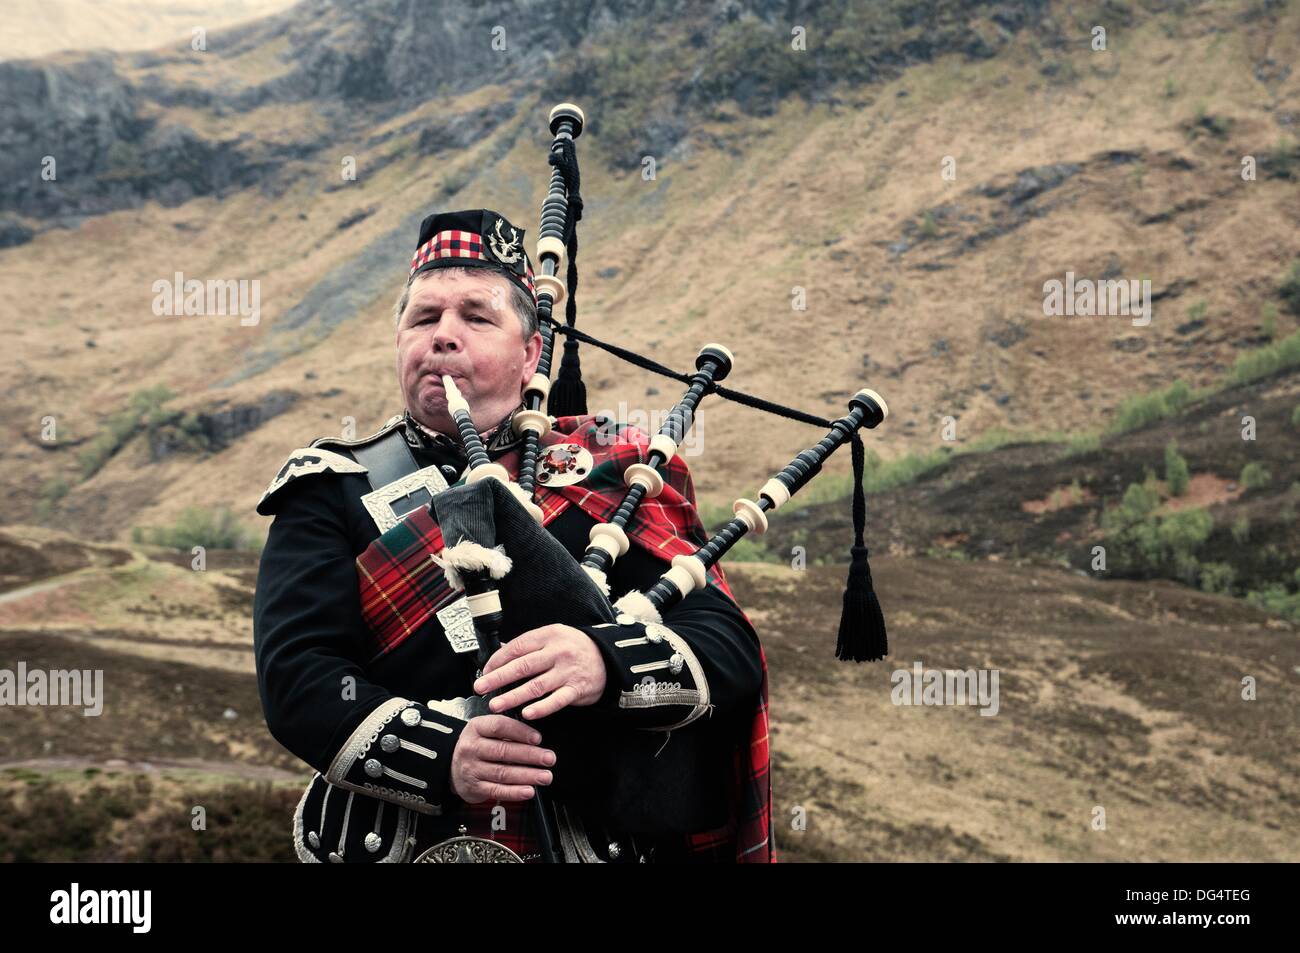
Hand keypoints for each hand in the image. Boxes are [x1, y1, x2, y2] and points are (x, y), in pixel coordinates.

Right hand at [450, 714, 555, 803]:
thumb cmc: (476, 746)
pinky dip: (515, 792)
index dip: (520, 732)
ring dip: (527, 775)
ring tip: (544, 776)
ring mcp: (472, 769)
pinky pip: (497, 790)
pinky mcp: (475, 787)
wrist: (450, 766)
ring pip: (502, 772)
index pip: (499, 727)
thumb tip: (535, 738)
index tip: (538, 738)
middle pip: (503, 751)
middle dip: (530, 755)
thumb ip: (507, 731)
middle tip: (549, 758)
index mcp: (476, 728)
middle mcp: (472, 748)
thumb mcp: (485, 730)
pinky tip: (528, 791)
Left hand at [473, 623, 607, 719]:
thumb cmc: (576, 648)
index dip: (497, 660)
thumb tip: (501, 652)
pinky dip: (541, 708)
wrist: (609, 658)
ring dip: (513, 697)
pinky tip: (526, 713)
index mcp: (548, 636)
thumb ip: (529, 645)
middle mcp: (557, 652)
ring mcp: (567, 672)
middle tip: (481, 687)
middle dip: (498, 678)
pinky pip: (556, 701)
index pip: (517, 648)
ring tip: (496, 704)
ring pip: (535, 686)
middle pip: (522, 667)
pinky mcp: (576, 689)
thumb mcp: (553, 636)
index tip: (485, 671)